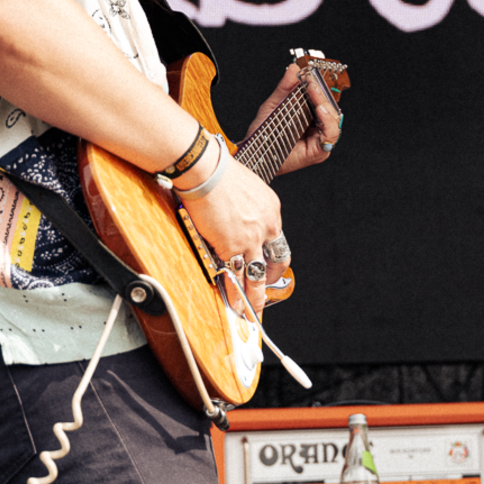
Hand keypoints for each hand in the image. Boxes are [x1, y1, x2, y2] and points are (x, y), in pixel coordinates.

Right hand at [176, 146, 280, 317]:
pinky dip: (234, 292)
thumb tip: (237, 213)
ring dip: (254, 297)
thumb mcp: (246, 187)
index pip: (276, 239)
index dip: (271, 255)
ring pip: (257, 275)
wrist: (207, 169)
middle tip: (264, 293)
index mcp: (272, 210)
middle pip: (275, 260)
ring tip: (251, 313)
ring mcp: (251, 239)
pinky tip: (232, 303)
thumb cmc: (219, 170)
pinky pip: (234, 275)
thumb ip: (246, 206)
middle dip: (270, 280)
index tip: (267, 264)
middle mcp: (267, 226)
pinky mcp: (231, 246)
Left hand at [245, 61, 343, 176]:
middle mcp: (318, 130)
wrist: (253, 154)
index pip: (322, 100)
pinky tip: (320, 108)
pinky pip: (331, 134)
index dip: (320, 87)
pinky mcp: (319, 152)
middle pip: (330, 108)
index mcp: (310, 119)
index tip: (311, 74)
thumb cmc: (263, 135)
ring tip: (314, 91)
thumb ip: (285, 88)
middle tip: (312, 80)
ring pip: (333, 119)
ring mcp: (320, 141)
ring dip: (325, 102)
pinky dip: (328, 120)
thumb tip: (294, 68)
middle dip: (322, 92)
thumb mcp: (273, 105)